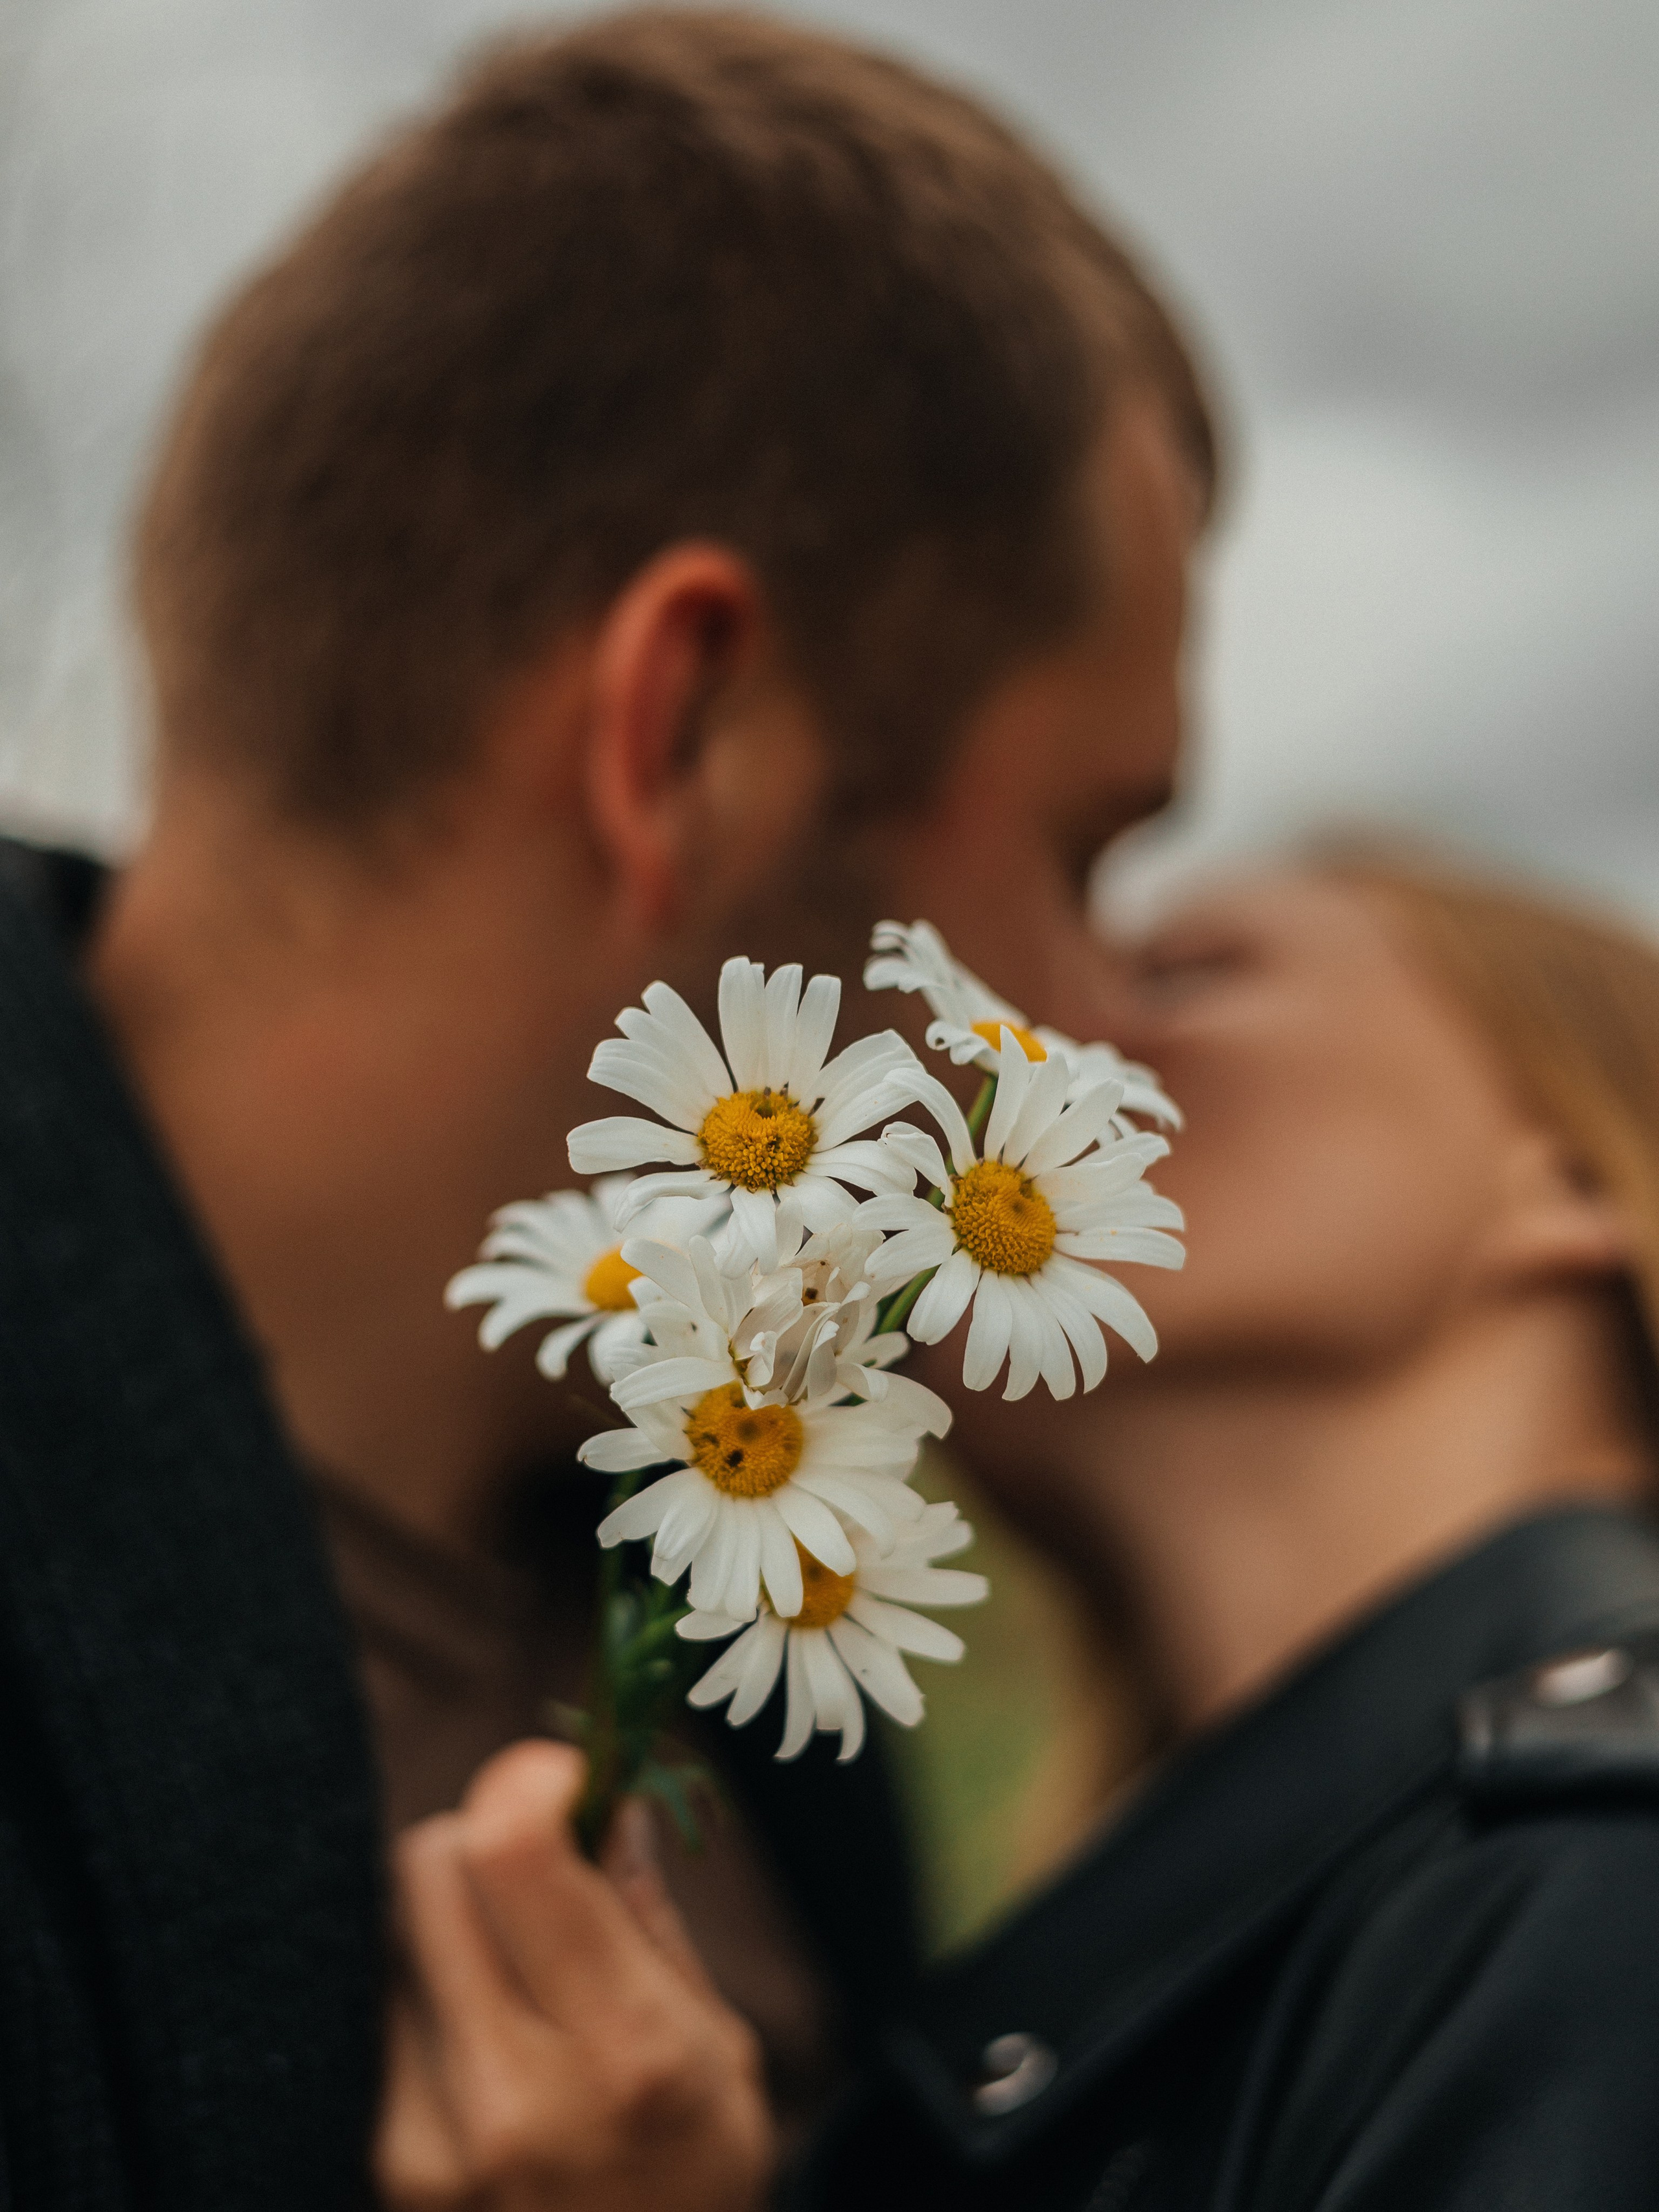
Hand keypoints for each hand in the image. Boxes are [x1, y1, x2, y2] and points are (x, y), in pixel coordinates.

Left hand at [374, 1740, 774, 2210]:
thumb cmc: (694, 2187)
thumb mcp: (723, 2055)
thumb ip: (651, 1919)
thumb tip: (609, 1795)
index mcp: (627, 2052)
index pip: (513, 1850)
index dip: (530, 1781)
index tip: (564, 1783)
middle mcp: (513, 2094)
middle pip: (428, 1864)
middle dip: (482, 1838)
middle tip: (533, 1871)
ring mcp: (428, 2142)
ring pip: (389, 1928)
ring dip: (444, 1915)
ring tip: (507, 1967)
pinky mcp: (380, 2166)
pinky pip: (374, 2010)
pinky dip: (417, 1989)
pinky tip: (472, 2032)